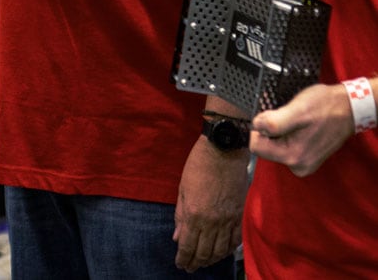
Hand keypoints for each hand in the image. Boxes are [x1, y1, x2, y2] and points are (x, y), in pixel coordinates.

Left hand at [173, 136, 247, 271]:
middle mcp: (212, 221)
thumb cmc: (198, 165)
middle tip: (190, 267)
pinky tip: (222, 252)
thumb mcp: (182, 188)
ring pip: (220, 249)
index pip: (188, 245)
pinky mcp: (240, 215)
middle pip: (204, 252)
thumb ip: (180, 215)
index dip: (184, 258)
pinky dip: (228, 250)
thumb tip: (177, 237)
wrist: (224, 150)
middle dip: (196, 262)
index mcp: (194, 214)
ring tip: (203, 263)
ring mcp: (229, 219)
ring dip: (211, 260)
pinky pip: (235, 240)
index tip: (181, 264)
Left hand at [251, 83, 354, 176]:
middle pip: (265, 146)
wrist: (347, 108)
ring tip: (295, 119)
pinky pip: (285, 143)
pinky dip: (287, 131)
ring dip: (279, 129)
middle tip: (286, 115)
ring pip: (274, 144)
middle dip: (270, 129)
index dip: (258, 128)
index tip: (270, 116)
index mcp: (293, 156)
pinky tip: (299, 124)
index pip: (255, 147)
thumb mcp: (297, 110)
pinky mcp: (306, 156)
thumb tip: (256, 126)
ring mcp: (303, 161)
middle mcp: (298, 164)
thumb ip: (274, 122)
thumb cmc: (325, 107)